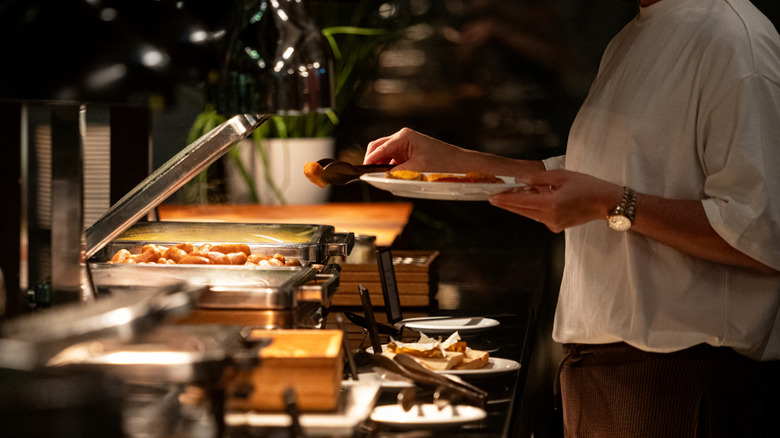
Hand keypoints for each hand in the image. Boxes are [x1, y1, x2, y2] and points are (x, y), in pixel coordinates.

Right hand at [364, 128, 466, 171]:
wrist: (459, 164)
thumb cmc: (442, 163)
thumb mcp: (417, 169)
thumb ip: (396, 173)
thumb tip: (381, 178)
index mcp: (403, 136)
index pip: (379, 148)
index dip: (369, 160)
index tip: (362, 171)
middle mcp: (402, 137)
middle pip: (378, 148)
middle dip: (372, 161)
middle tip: (368, 175)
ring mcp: (405, 144)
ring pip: (384, 154)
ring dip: (380, 165)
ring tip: (379, 177)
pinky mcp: (408, 152)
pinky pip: (392, 159)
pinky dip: (388, 167)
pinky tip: (389, 175)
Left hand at [488, 169, 621, 232]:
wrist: (606, 203)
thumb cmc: (588, 186)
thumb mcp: (562, 176)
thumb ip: (538, 178)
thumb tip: (520, 180)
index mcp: (550, 204)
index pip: (520, 202)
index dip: (504, 199)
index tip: (491, 196)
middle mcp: (549, 217)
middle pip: (521, 210)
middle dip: (507, 203)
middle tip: (493, 196)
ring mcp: (553, 224)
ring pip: (528, 214)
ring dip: (519, 205)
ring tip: (508, 194)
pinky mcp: (556, 226)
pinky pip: (538, 216)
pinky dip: (532, 208)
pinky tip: (530, 198)